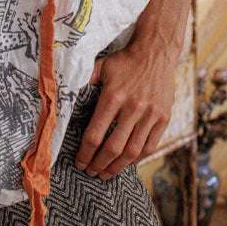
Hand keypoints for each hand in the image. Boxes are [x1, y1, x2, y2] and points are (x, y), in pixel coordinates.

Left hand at [75, 39, 176, 179]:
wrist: (156, 51)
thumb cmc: (125, 61)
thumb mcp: (101, 67)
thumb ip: (83, 81)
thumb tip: (62, 92)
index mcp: (113, 96)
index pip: (95, 134)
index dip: (85, 153)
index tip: (79, 162)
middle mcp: (133, 107)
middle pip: (113, 148)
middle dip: (98, 165)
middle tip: (90, 173)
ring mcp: (151, 114)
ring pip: (132, 152)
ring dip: (117, 167)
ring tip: (106, 174)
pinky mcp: (164, 117)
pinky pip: (150, 146)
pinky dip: (137, 159)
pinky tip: (127, 163)